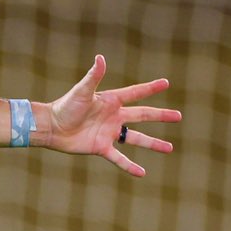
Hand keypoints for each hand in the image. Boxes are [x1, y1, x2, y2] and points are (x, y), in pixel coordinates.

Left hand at [44, 55, 179, 176]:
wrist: (52, 127)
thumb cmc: (65, 106)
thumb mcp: (82, 91)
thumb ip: (93, 76)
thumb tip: (100, 58)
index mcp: (111, 101)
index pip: (135, 93)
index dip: (150, 88)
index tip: (166, 83)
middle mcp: (114, 117)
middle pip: (143, 116)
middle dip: (160, 115)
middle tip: (178, 116)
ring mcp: (109, 133)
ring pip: (136, 138)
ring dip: (153, 143)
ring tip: (169, 148)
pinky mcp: (101, 147)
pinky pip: (119, 158)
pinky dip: (130, 166)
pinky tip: (142, 173)